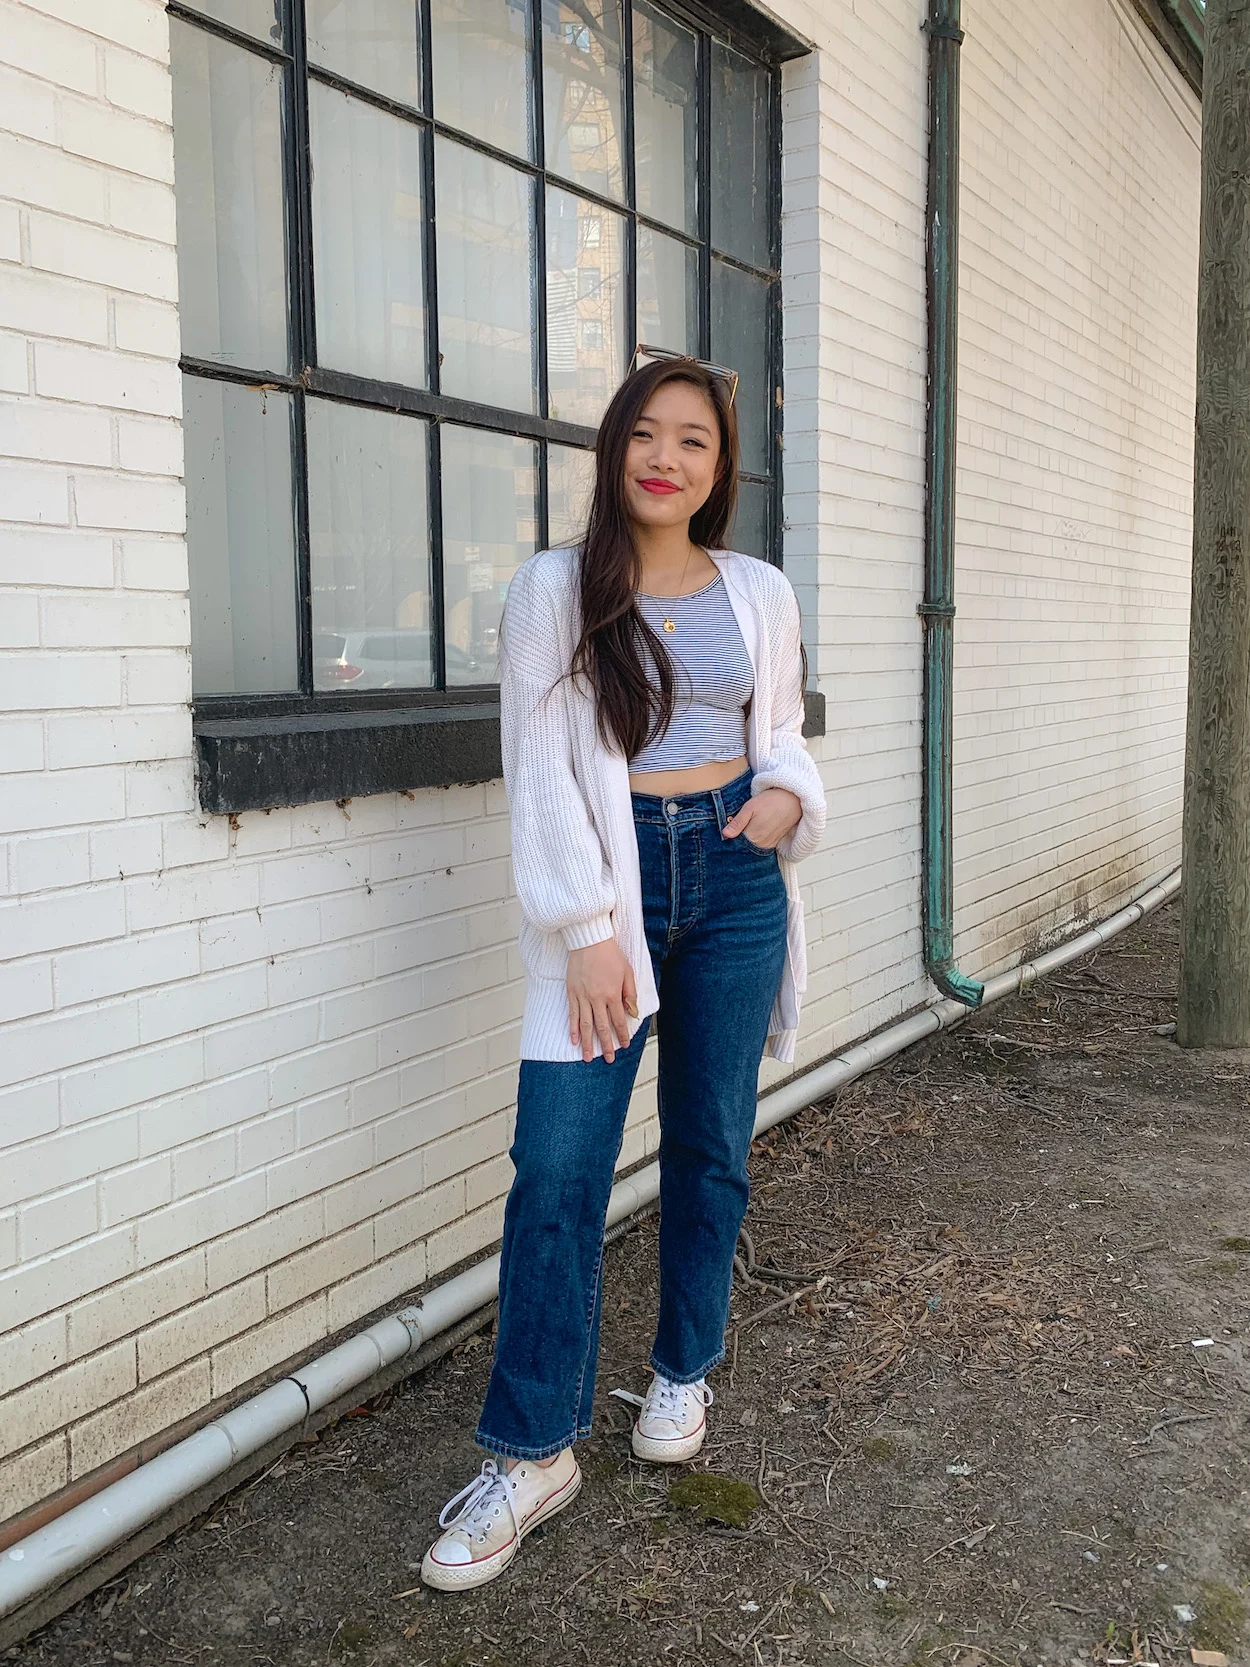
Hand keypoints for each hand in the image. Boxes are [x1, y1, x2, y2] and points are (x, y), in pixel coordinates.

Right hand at [566, 938, 638, 1062]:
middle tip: (608, 1059)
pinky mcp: (572, 992)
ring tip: (587, 1058)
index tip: (623, 1045)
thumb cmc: (609, 953)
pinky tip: (574, 1039)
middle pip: (601, 1027)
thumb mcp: (627, 972)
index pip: (618, 1020)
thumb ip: (630, 993)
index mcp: (613, 994)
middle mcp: (597, 998)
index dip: (621, 1035)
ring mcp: (582, 997)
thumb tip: (632, 1012)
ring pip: (585, 1025)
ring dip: (587, 1043)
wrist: (589, 940)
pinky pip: (572, 1015)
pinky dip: (573, 1028)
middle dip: (606, 1045)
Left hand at [722, 787, 801, 850]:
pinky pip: (760, 845)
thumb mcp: (750, 808)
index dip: (731, 835)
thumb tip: (725, 834)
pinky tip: (757, 828)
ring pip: (752, 846)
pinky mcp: (774, 843)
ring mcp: (769, 845)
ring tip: (750, 824)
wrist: (792, 800)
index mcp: (752, 837)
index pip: (735, 843)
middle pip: (743, 845)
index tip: (730, 826)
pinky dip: (756, 839)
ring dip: (748, 838)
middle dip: (738, 837)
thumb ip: (738, 823)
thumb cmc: (771, 801)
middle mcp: (761, 845)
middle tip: (741, 823)